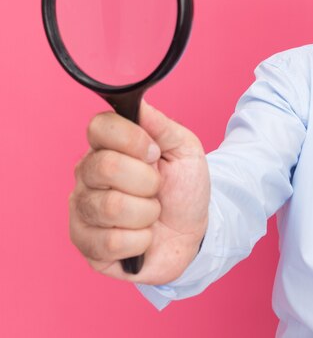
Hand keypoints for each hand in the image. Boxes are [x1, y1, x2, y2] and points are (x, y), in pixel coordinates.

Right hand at [69, 101, 209, 284]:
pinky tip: (143, 237)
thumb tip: (138, 103)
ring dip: (147, 213)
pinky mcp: (86, 244)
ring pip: (111, 207)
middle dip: (148, 181)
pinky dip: (141, 241)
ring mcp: (83, 210)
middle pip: (105, 166)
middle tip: (156, 188)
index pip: (99, 127)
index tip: (155, 152)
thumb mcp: (185, 150)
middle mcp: (88, 175)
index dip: (133, 140)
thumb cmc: (184, 189)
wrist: (194, 233)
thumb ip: (162, 125)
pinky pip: (110, 242)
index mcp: (108, 146)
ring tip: (151, 214)